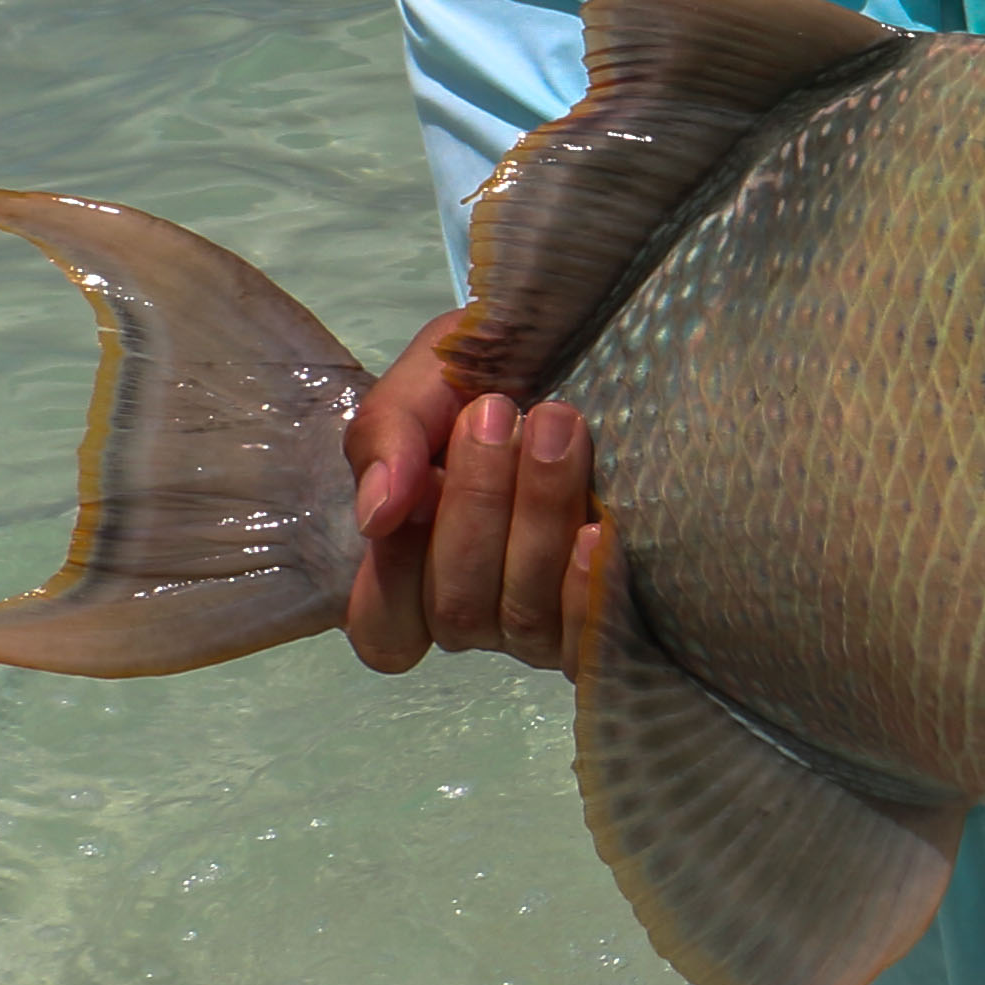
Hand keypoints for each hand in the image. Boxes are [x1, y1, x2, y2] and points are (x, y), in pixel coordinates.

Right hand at [342, 308, 594, 671]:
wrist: (600, 342)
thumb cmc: (498, 372)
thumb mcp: (426, 383)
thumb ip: (386, 437)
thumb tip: (376, 516)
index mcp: (420, 569)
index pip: (384, 627)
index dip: (398, 566)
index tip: (426, 474)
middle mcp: (479, 609)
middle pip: (456, 612)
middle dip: (476, 507)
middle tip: (498, 412)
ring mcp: (543, 625)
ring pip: (522, 616)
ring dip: (536, 518)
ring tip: (557, 426)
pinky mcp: (607, 623)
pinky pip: (588, 641)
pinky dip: (584, 589)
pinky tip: (596, 529)